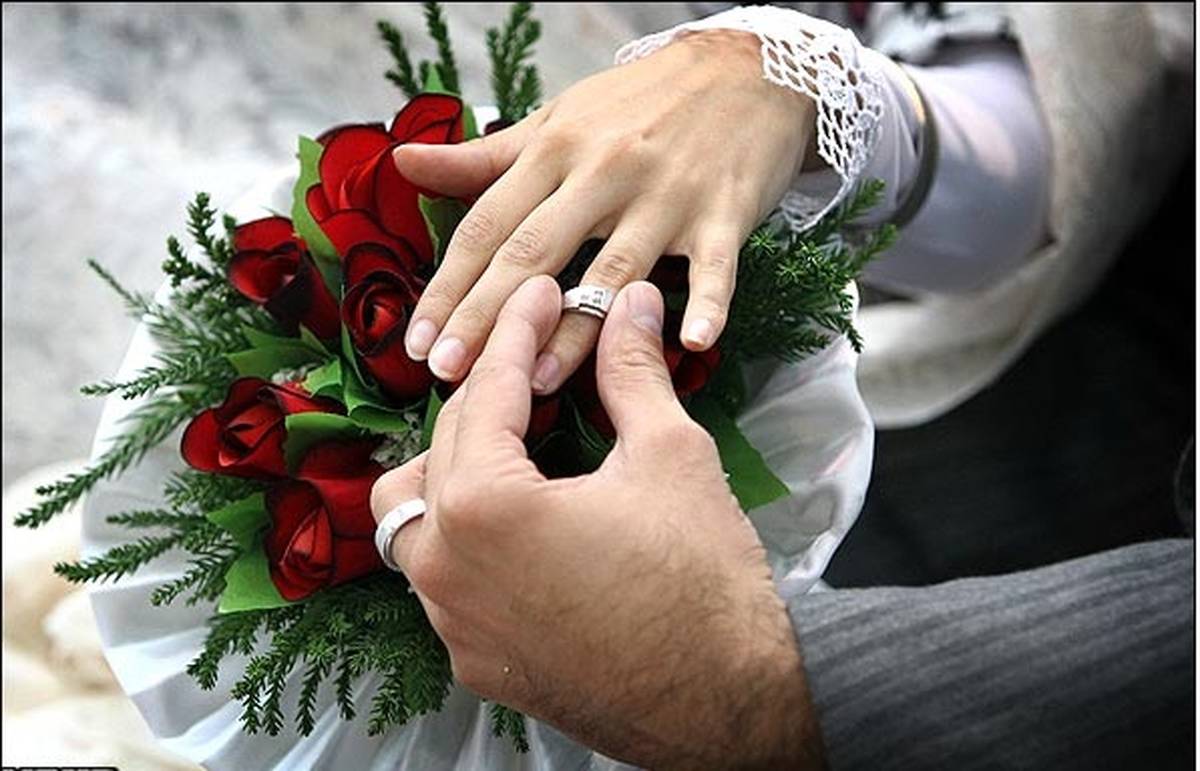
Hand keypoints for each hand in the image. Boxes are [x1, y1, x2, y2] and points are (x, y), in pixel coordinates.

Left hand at [371, 277, 824, 769]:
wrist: (730, 704)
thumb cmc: (703, 580)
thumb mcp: (670, 456)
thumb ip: (631, 371)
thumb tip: (629, 303)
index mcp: (484, 507)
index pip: (488, 393)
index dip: (519, 331)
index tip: (542, 295)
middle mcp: (446, 568)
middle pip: (445, 448)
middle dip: (489, 393)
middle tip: (536, 354)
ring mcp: (455, 624)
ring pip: (417, 520)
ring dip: (454, 469)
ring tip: (508, 440)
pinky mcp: (475, 662)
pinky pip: (443, 582)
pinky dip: (467, 537)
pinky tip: (518, 522)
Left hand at [395, 29, 815, 393]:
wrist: (745, 69)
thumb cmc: (640, 102)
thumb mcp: (558, 118)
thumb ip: (485, 156)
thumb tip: (404, 164)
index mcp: (555, 150)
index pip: (487, 225)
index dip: (448, 286)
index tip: (417, 341)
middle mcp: (603, 172)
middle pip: (535, 252)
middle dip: (486, 317)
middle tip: (448, 373)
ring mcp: (665, 195)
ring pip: (613, 270)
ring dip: (576, 329)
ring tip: (539, 382)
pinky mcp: (724, 213)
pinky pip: (715, 265)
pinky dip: (709, 302)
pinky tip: (693, 343)